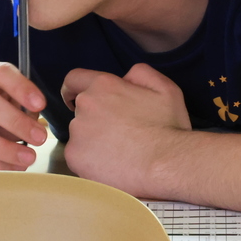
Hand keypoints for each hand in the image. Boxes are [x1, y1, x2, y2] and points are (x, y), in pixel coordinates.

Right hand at [0, 60, 47, 170]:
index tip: (41, 105)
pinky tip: (16, 167)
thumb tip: (35, 124)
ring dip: (5, 149)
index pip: (0, 73)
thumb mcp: (11, 94)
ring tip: (30, 158)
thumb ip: (24, 103)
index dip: (21, 88)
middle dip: (16, 121)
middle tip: (41, 137)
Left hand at [60, 63, 191, 196]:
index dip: (71, 88)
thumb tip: (125, 79)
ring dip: (94, 141)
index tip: (72, 99)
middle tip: (119, 135)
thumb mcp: (165, 89)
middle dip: (95, 119)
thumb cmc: (169, 128)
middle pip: (81, 110)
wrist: (166, 165)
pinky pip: (78, 157)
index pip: (74, 79)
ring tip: (119, 154)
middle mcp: (86, 105)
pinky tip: (111, 167)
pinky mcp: (74, 156)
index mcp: (104, 86)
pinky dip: (90, 162)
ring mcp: (78, 131)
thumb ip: (140, 74)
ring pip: (80, 135)